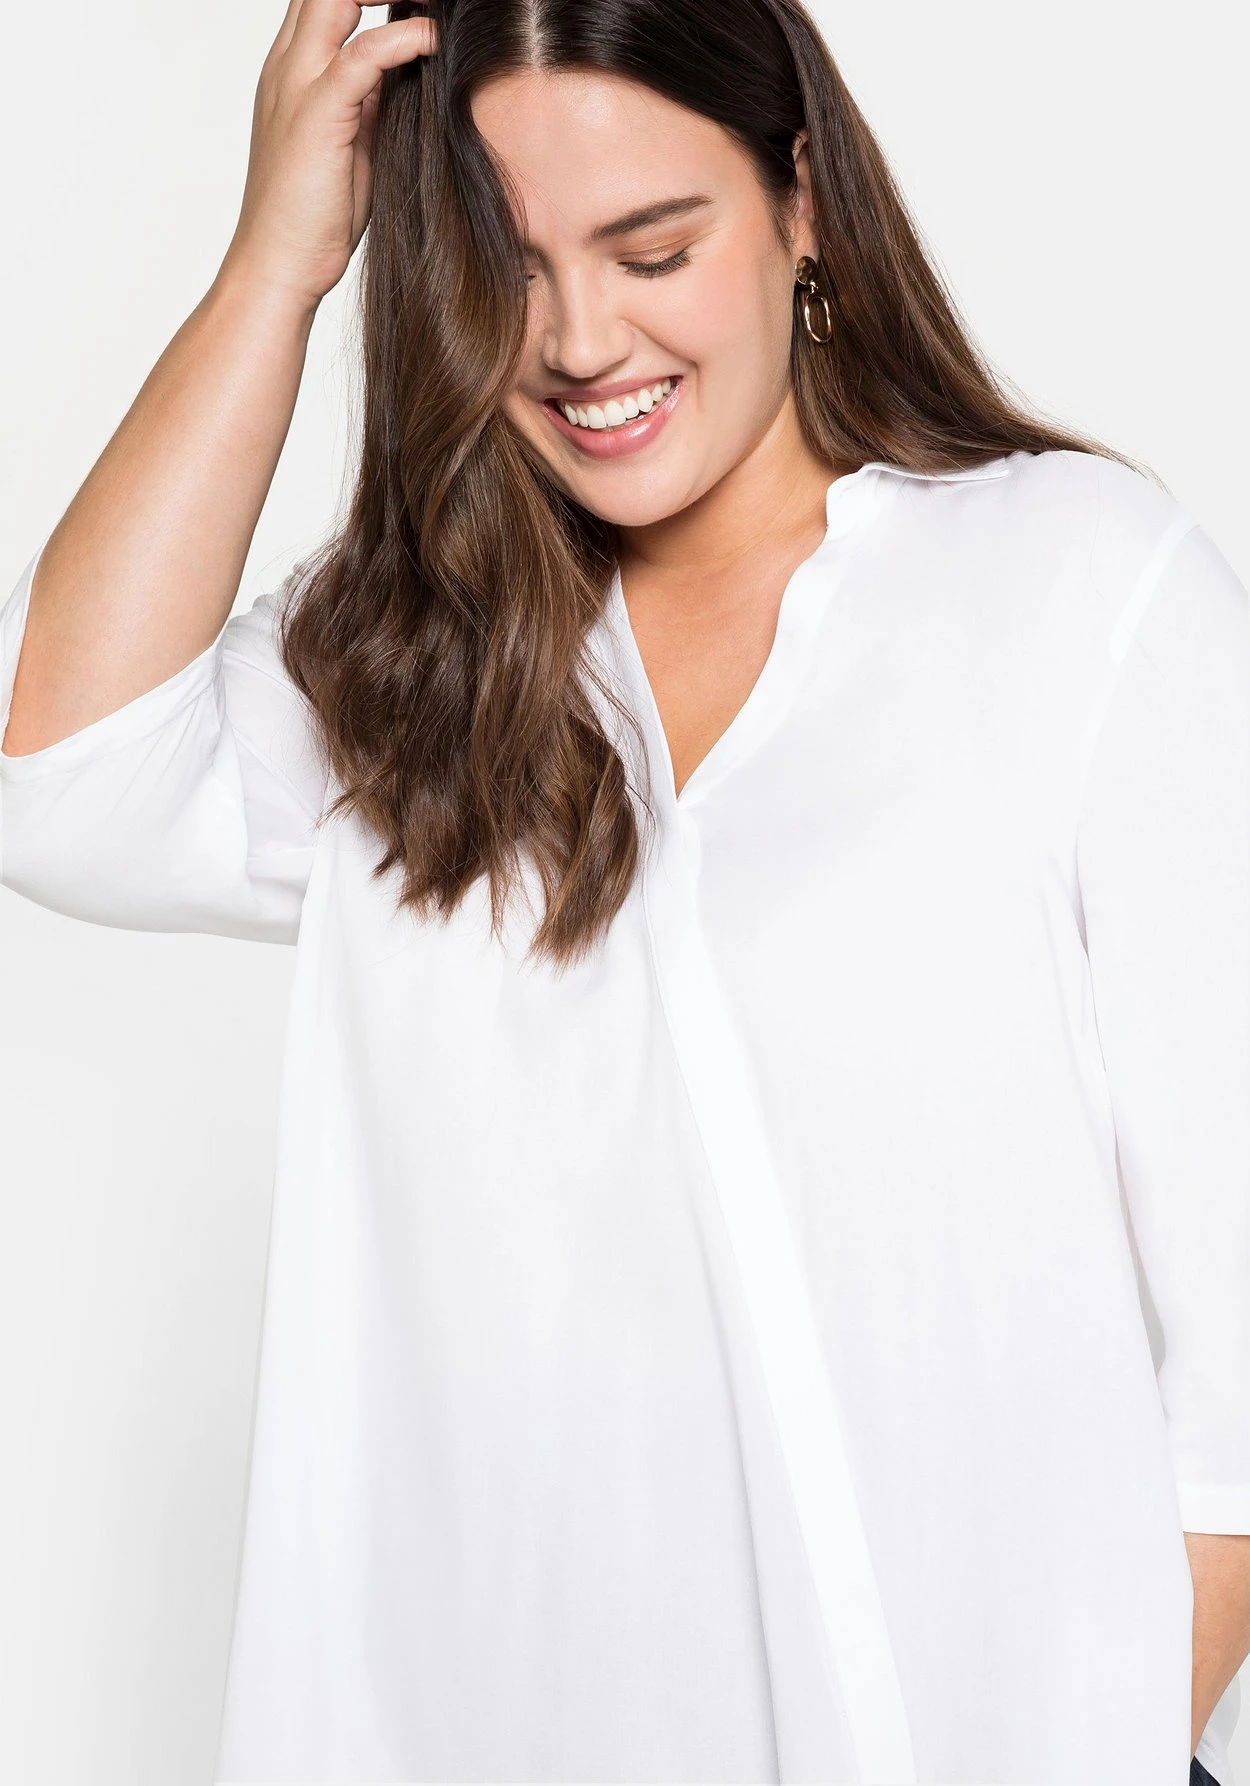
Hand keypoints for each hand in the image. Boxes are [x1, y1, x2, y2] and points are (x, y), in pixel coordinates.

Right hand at [221, 0, 437, 310]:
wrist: (280, 267)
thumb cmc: (316, 215)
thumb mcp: (354, 142)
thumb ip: (373, 101)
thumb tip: (410, 74)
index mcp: (293, 69)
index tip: (415, 3)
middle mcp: (288, 66)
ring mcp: (297, 86)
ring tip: (435, 6)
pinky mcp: (317, 117)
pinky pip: (360, 55)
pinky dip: (402, 40)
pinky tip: (432, 41)